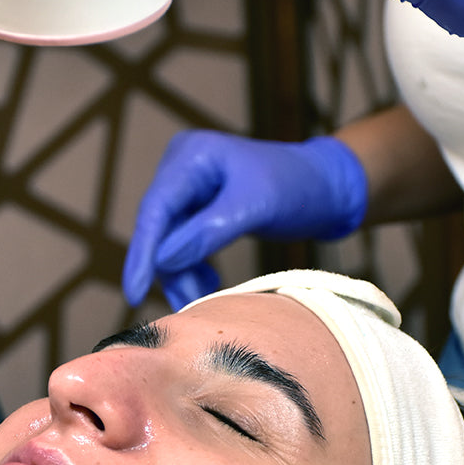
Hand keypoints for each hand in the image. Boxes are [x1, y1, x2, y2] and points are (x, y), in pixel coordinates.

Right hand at [122, 132, 367, 308]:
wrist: (328, 188)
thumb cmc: (298, 186)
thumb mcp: (255, 206)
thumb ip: (209, 231)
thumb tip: (163, 260)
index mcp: (191, 156)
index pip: (155, 209)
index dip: (143, 254)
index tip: (135, 292)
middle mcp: (183, 169)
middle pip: (159, 229)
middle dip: (170, 270)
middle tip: (187, 308)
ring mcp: (191, 189)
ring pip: (170, 243)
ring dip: (183, 275)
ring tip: (202, 302)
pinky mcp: (200, 209)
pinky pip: (185, 245)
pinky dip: (193, 268)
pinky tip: (209, 285)